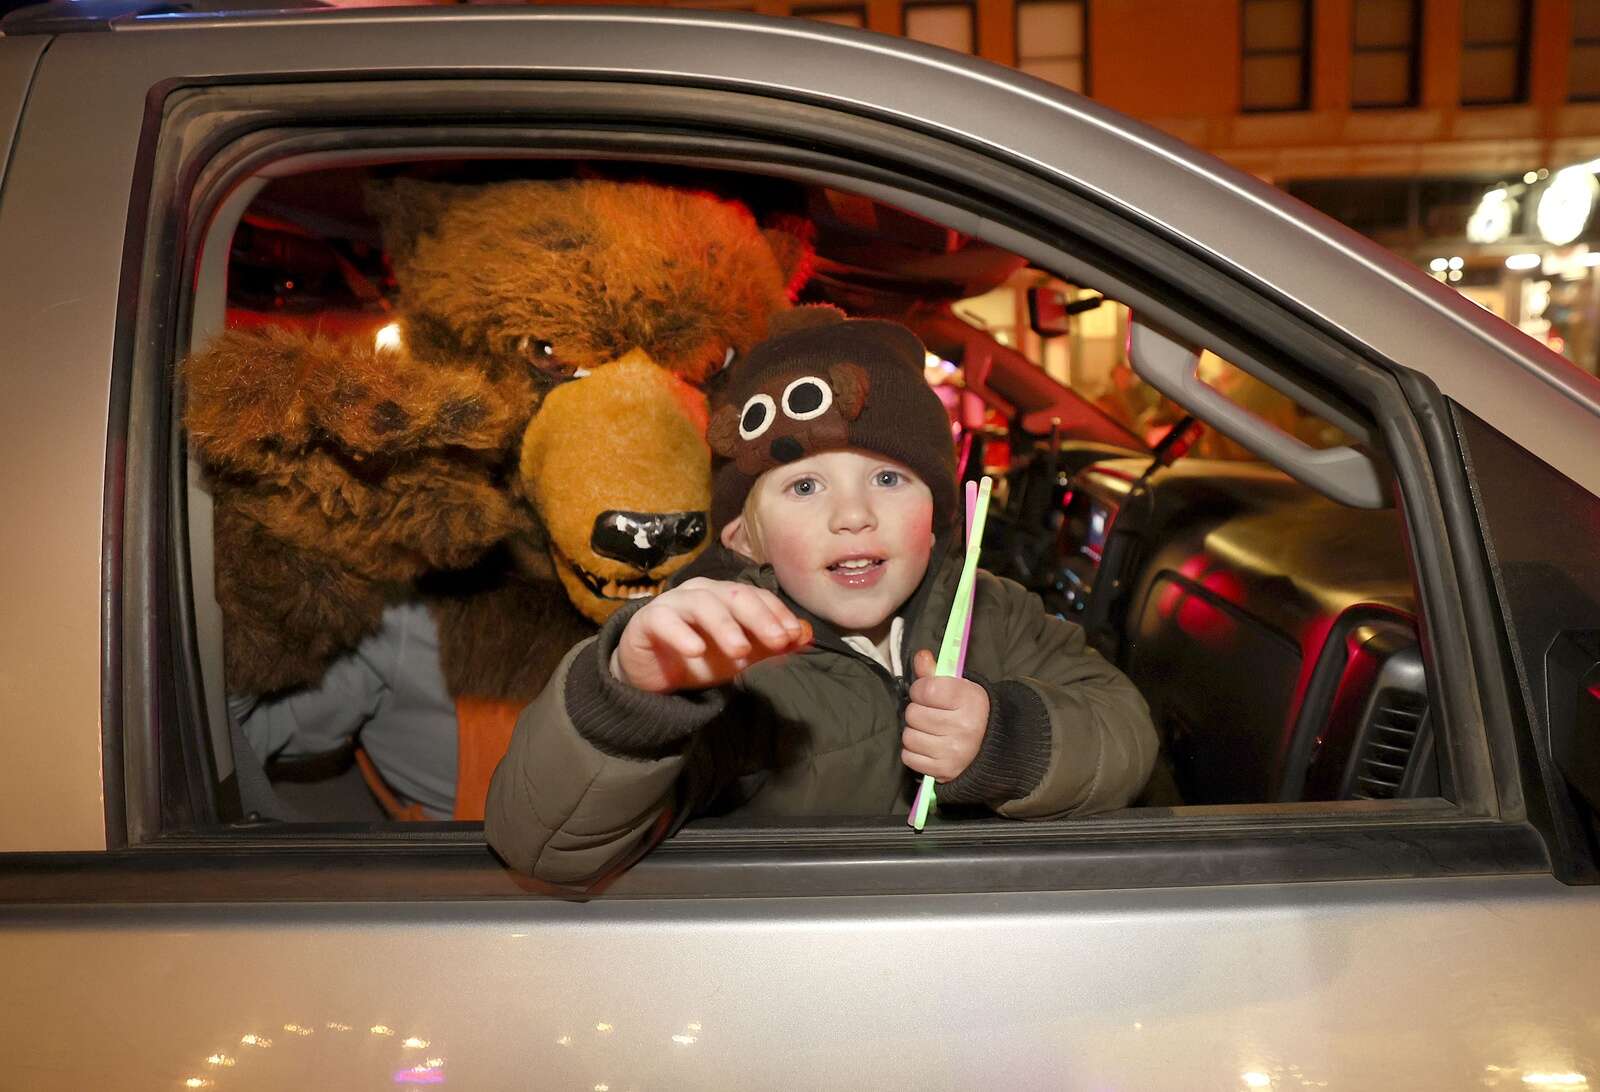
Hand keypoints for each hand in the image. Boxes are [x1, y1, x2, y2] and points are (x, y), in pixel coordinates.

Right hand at [615, 578, 811, 692]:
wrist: (651, 674)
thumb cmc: (699, 658)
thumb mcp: (739, 657)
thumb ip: (770, 647)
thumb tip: (806, 637)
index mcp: (726, 596)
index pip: (756, 596)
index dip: (777, 613)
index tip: (794, 635)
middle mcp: (702, 592)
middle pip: (733, 595)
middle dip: (759, 617)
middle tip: (777, 641)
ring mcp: (674, 602)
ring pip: (702, 604)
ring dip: (724, 626)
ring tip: (740, 651)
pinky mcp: (648, 619)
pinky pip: (664, 620)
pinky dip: (681, 634)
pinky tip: (695, 651)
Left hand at [901, 649, 988, 781]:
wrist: (992, 749)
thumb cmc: (970, 712)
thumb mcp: (961, 687)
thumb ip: (936, 672)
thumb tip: (921, 656)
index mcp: (970, 700)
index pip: (925, 689)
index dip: (921, 689)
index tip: (929, 693)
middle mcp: (964, 727)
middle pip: (913, 714)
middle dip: (918, 712)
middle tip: (932, 714)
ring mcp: (953, 752)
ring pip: (909, 736)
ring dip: (915, 732)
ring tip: (931, 731)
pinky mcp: (943, 771)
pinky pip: (909, 757)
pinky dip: (915, 752)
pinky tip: (929, 746)